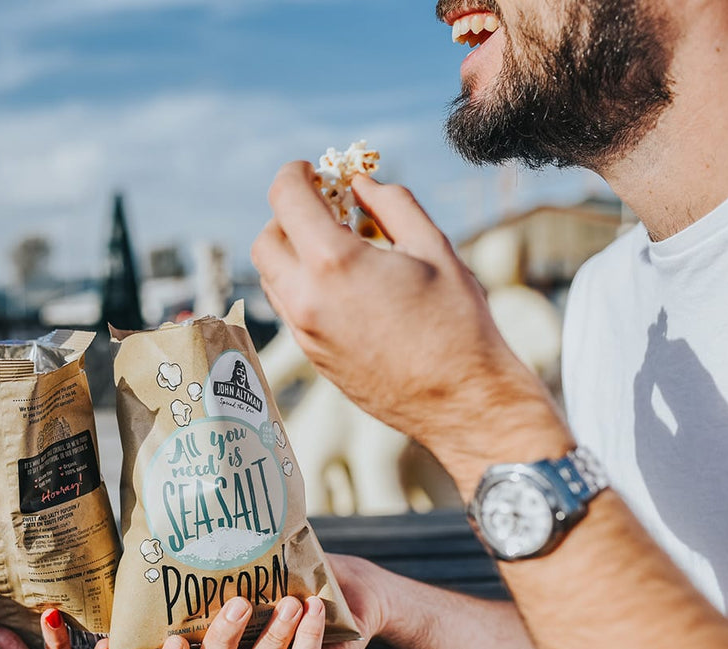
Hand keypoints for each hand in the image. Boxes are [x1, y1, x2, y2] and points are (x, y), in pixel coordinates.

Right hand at [159, 554, 383, 648]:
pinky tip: (313, 607)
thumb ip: (238, 554)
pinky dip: (306, 640)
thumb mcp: (265, 563)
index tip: (174, 638)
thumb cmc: (297, 573)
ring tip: (288, 604)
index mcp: (220, 645)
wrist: (353, 588)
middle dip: (220, 643)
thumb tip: (214, 517)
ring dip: (269, 642)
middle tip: (240, 604)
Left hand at [252, 165, 567, 486]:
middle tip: (325, 208)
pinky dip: (301, 284)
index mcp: (334, 263)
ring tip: (337, 247)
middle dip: (287, 216)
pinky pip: (288, 308)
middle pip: (265, 241)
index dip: (295, 173)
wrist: (462, 401)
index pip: (285, 199)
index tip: (313, 170)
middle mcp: (306, 299)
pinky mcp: (311, 356)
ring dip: (291, 253)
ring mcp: (304, 333)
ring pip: (271, 277)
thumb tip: (361, 184)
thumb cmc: (457, 323)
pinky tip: (344, 284)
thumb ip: (392, 204)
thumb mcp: (434, 247)